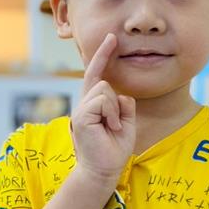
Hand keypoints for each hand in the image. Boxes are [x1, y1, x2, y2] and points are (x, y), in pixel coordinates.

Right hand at [70, 33, 135, 181]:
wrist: (104, 170)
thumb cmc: (114, 149)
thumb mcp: (127, 122)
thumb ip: (125, 105)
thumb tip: (121, 95)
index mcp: (95, 104)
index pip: (97, 74)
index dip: (103, 55)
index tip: (111, 38)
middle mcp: (85, 104)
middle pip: (104, 82)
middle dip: (116, 103)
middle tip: (115, 127)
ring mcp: (81, 109)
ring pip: (104, 90)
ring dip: (115, 110)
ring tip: (112, 129)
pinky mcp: (81, 116)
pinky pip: (102, 100)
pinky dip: (111, 114)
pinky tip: (109, 129)